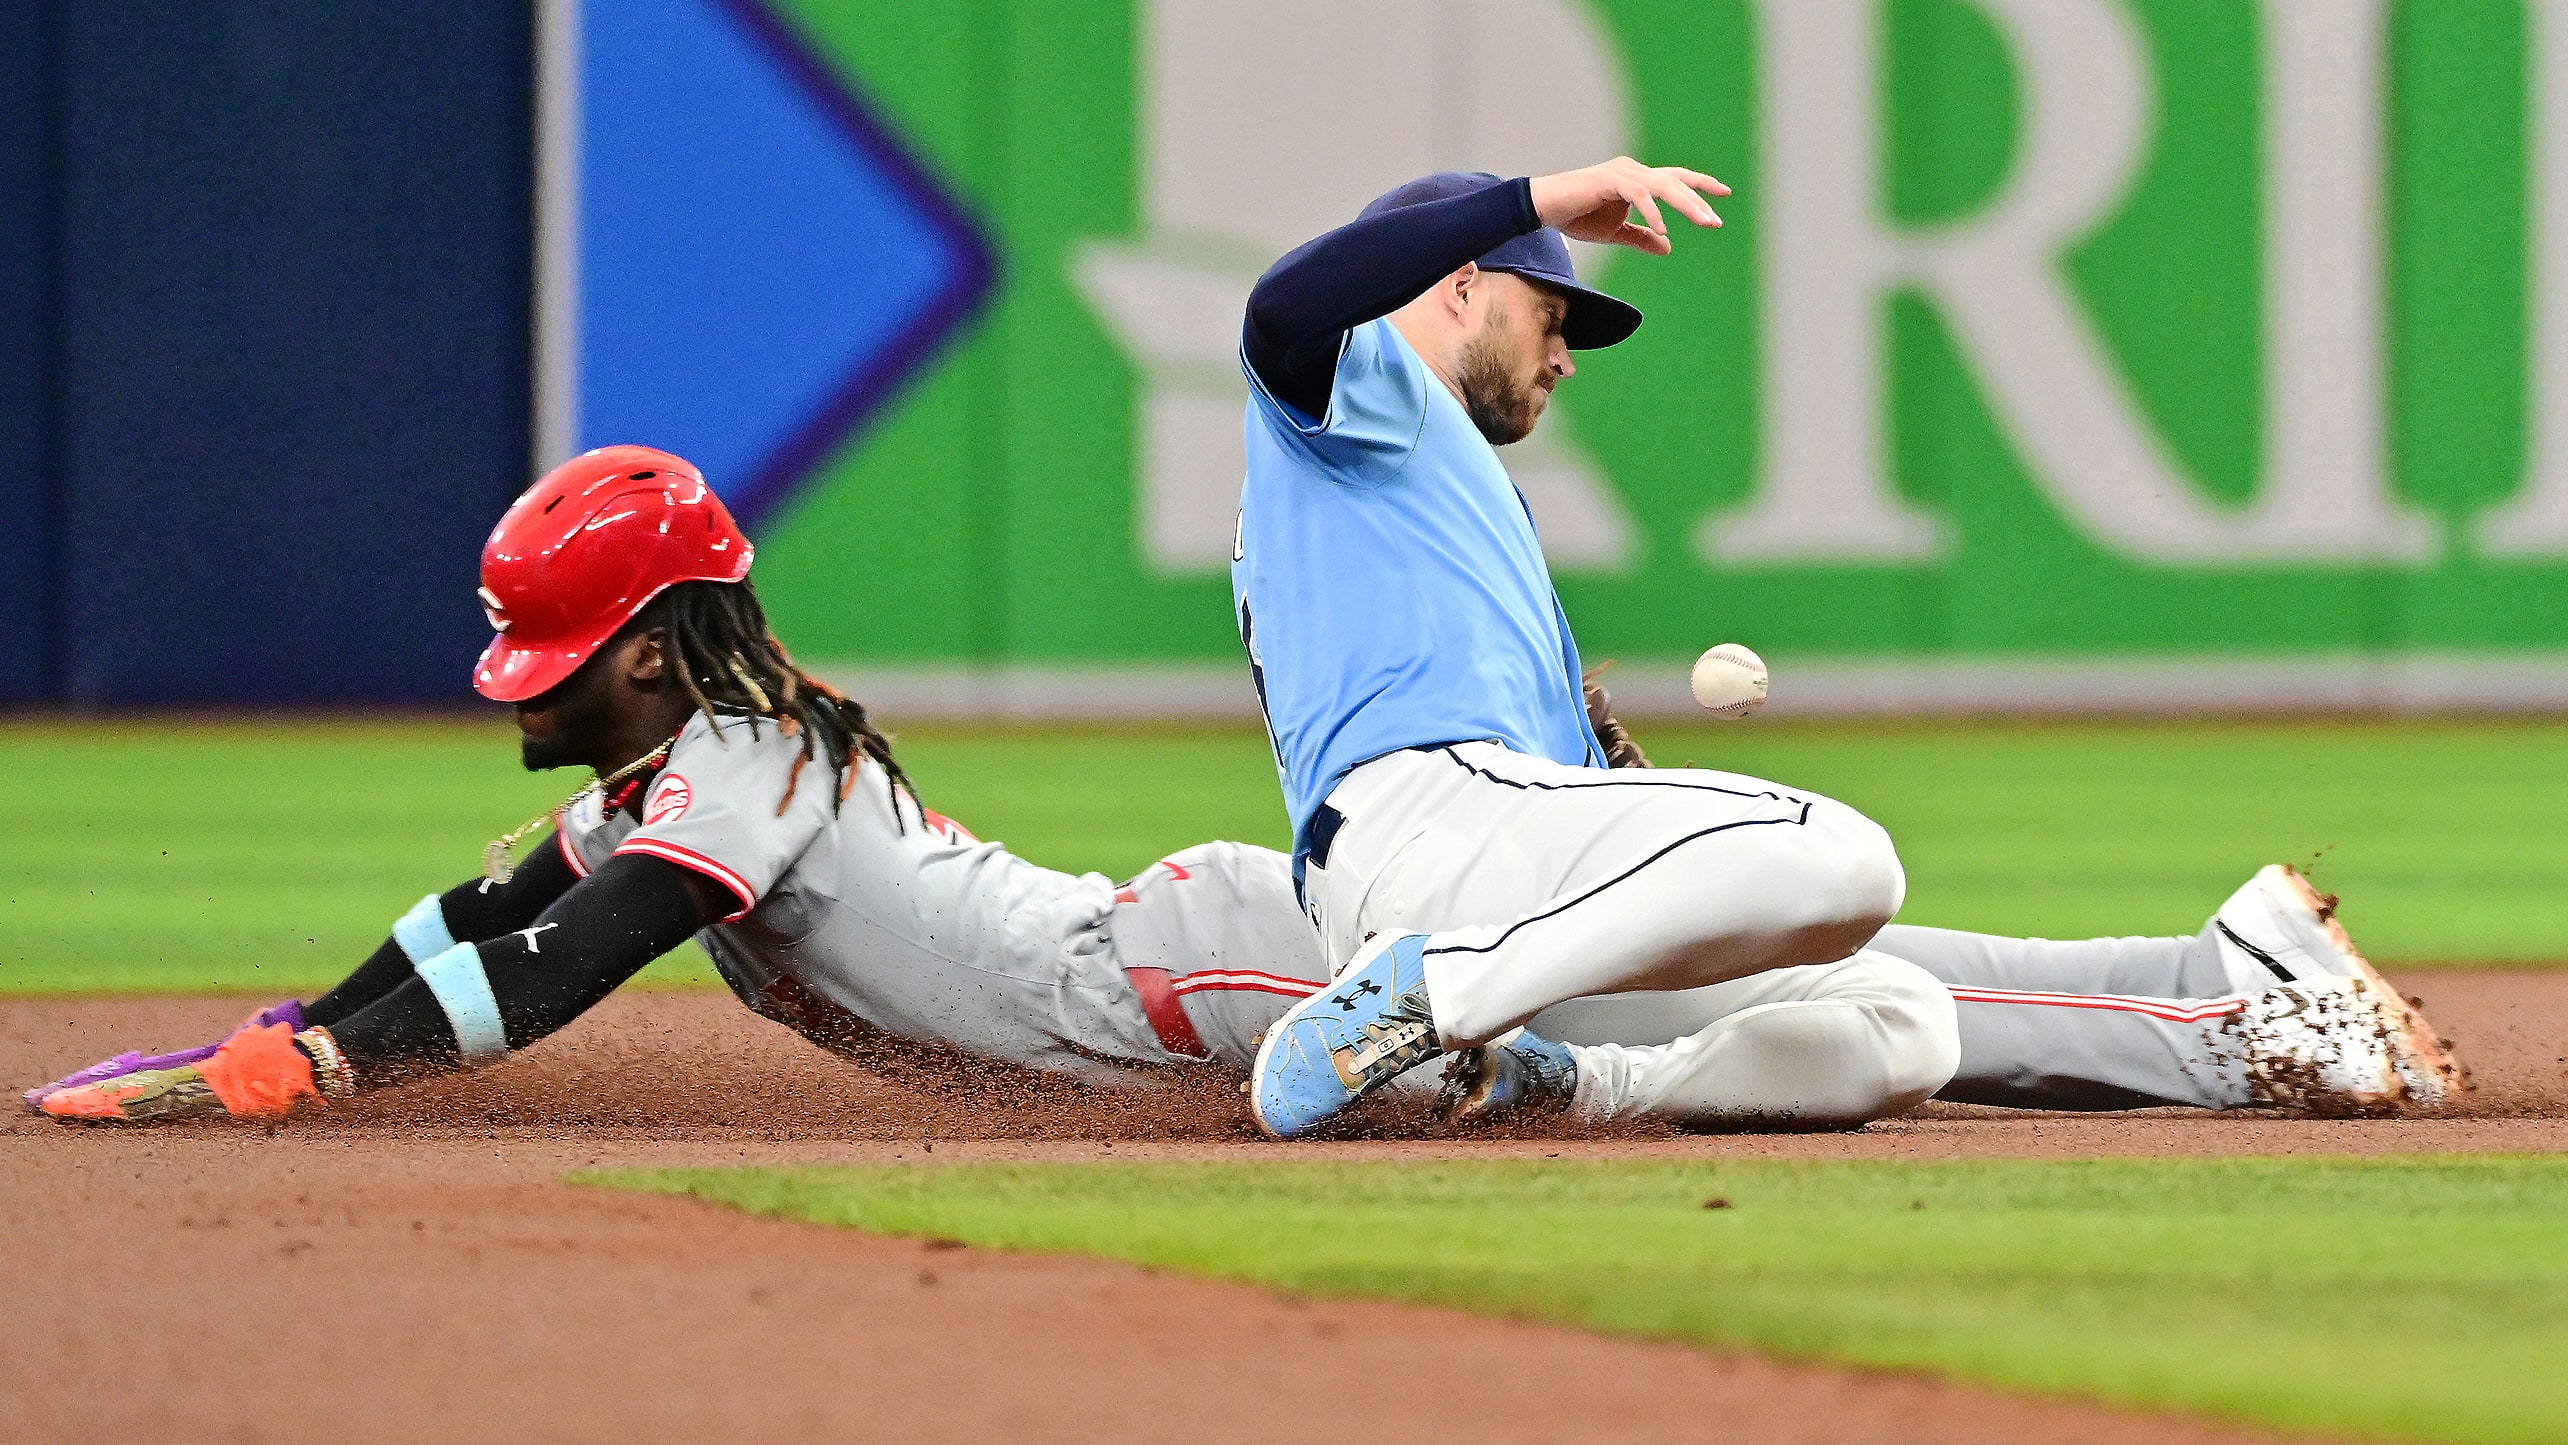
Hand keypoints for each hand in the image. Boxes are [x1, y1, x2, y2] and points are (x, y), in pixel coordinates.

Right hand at [1528, 158, 1727, 254]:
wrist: (1545, 208)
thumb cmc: (1577, 217)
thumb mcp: (1615, 233)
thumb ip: (1641, 237)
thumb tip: (1667, 248)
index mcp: (1637, 179)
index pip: (1675, 178)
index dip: (1700, 185)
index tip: (1724, 194)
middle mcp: (1633, 170)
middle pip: (1675, 181)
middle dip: (1698, 201)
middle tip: (1716, 222)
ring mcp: (1622, 173)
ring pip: (1663, 186)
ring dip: (1685, 205)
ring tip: (1703, 222)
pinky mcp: (1610, 180)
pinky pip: (1639, 195)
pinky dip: (1653, 212)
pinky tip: (1663, 229)